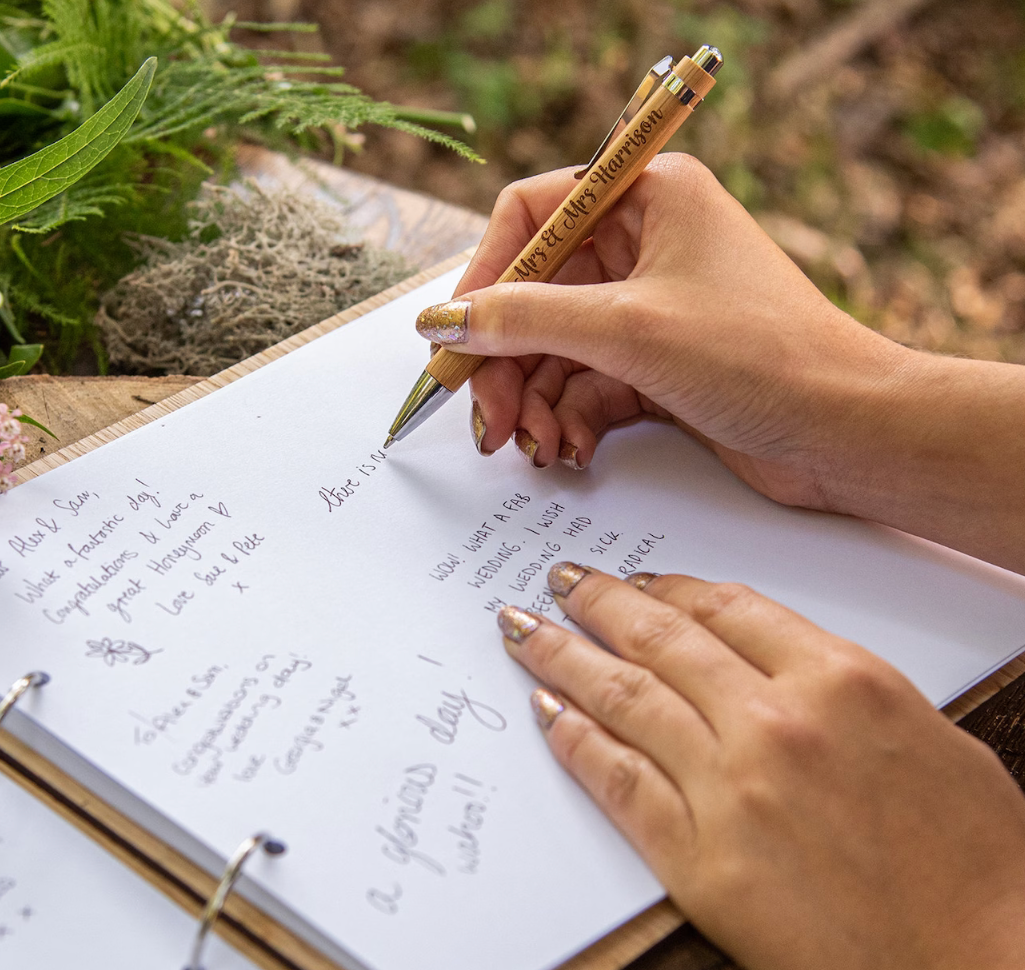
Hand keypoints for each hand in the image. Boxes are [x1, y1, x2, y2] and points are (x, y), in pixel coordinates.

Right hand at [424, 153, 903, 505]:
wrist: (847, 433)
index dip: (484, 277)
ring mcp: (652, 308)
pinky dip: (572, 420)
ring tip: (534, 448)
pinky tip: (573, 452)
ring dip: (536, 403)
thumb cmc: (762, 356)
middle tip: (487, 421)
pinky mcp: (658, 365)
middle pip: (537, 296)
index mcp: (648, 196)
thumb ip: (524, 320)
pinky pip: (588, 385)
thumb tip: (443, 322)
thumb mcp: (627, 329)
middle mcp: (647, 244)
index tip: (451, 337)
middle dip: (507, 363)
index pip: (532, 216)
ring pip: (557, 349)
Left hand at [497, 565, 1024, 969]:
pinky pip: (620, 783)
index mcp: (844, 681)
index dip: (669, 588)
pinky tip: (548, 716)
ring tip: (526, 632)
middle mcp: (777, 723)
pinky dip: (576, 742)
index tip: (635, 580)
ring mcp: (732, 791)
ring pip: (624, 698)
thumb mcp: (929, 742)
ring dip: (563, 658)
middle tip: (557, 584)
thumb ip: (843, 695)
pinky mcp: (700, 865)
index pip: (728, 608)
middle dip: (598, 603)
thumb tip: (777, 671)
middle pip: (660, 639)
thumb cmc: (985, 874)